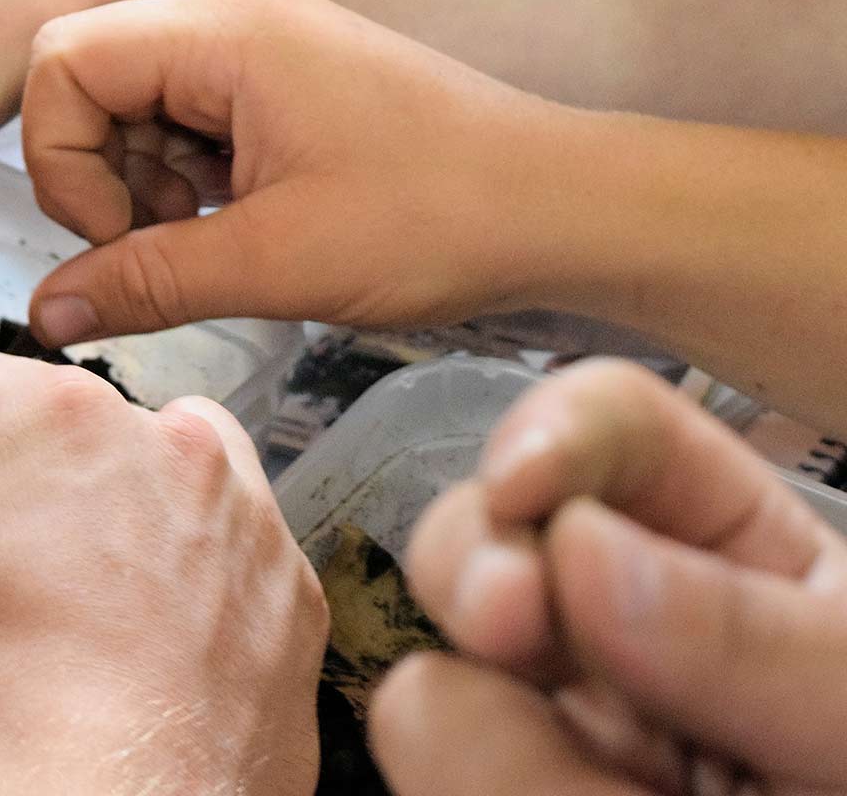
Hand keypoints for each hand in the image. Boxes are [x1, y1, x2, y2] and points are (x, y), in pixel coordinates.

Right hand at [0, 353, 327, 794]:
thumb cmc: (35, 724)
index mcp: (67, 426)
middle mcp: (171, 448)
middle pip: (86, 420)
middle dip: (33, 471)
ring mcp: (247, 517)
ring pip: (174, 470)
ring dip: (122, 505)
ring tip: (78, 578)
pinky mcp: (294, 592)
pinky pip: (232, 546)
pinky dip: (190, 568)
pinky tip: (147, 629)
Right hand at [20, 0, 567, 345]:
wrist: (565, 207)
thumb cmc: (447, 215)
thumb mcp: (274, 264)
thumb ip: (144, 283)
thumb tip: (50, 314)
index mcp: (224, 31)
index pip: (63, 59)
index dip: (63, 158)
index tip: (116, 234)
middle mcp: (234, 16)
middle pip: (89, 76)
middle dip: (99, 172)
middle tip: (157, 241)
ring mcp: (261, 44)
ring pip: (133, 102)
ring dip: (142, 182)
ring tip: (209, 238)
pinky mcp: (282, 80)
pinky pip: (186, 117)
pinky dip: (185, 177)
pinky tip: (235, 223)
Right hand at [373, 360, 846, 793]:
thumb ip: (759, 639)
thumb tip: (580, 551)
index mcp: (728, 562)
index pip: (606, 430)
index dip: (551, 436)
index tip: (527, 487)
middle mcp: (613, 636)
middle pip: (473, 539)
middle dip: (483, 579)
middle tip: (516, 626)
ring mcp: (553, 737)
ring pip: (432, 694)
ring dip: (514, 758)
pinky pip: (432, 781)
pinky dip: (498, 795)